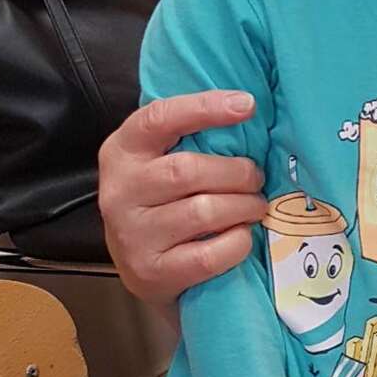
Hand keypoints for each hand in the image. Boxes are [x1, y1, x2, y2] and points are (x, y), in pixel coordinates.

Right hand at [98, 92, 266, 305]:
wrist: (143, 268)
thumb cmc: (163, 203)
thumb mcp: (159, 162)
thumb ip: (187, 138)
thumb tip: (247, 107)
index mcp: (122, 151)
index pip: (159, 118)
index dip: (204, 108)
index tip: (247, 104)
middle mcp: (120, 190)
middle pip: (187, 170)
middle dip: (237, 172)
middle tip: (257, 178)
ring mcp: (132, 234)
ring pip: (203, 211)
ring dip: (243, 207)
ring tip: (254, 207)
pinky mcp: (150, 272)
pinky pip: (209, 255)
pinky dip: (237, 243)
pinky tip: (241, 236)